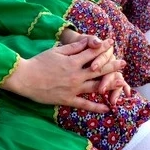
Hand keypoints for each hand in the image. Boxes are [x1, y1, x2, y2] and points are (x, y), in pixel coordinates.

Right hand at [2, 37, 124, 112]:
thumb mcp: (57, 51)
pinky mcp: (68, 99)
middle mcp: (76, 75)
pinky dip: (97, 106)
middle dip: (113, 65)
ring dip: (110, 84)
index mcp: (73, 61)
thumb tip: (88, 41)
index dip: (103, 47)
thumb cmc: (39, 62)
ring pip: (96, 86)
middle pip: (99, 69)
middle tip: (124, 63)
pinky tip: (107, 108)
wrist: (25, 78)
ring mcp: (73, 88)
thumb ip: (74, 47)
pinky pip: (85, 104)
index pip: (92, 53)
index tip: (111, 43)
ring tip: (122, 82)